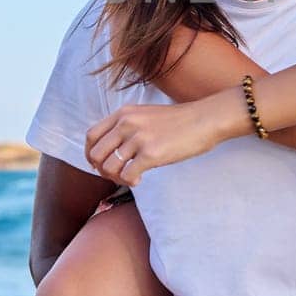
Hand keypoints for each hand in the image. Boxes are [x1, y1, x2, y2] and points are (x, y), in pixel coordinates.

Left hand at [86, 92, 240, 184]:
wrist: (205, 119)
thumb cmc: (179, 121)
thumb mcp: (146, 115)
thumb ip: (127, 126)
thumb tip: (112, 149)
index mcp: (124, 113)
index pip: (92, 136)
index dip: (90, 154)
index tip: (98, 164)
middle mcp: (127, 123)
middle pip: (96, 154)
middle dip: (101, 169)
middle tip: (116, 175)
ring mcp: (139, 138)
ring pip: (109, 167)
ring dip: (115, 178)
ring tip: (129, 178)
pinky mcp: (151, 154)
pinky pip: (127, 175)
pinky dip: (130, 182)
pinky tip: (140, 180)